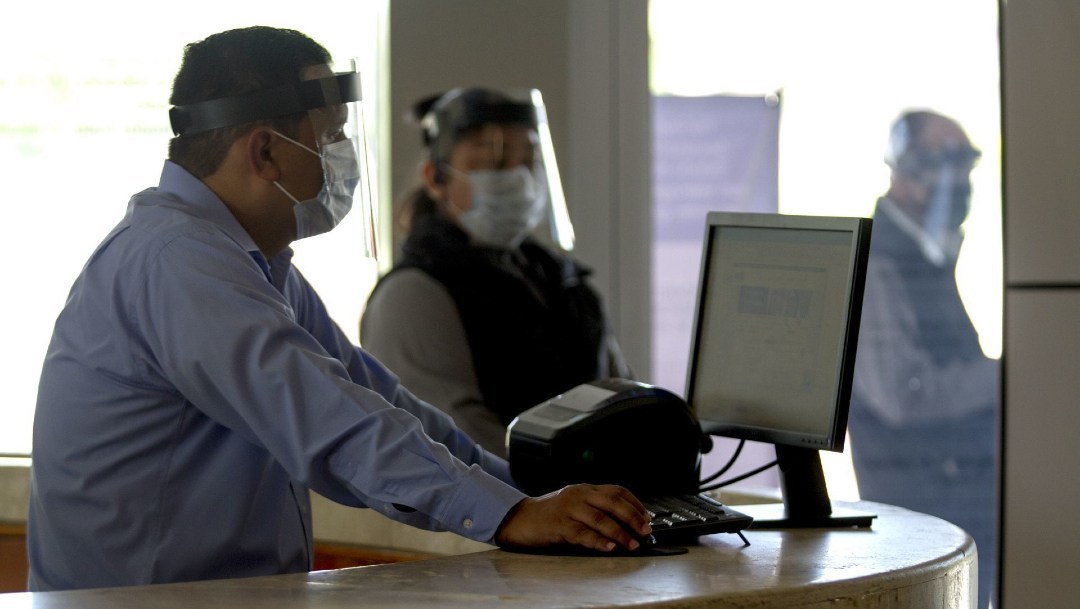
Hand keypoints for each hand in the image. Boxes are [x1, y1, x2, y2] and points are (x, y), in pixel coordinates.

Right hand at [494, 484, 651, 551]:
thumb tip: (625, 524)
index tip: (647, 518)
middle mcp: (578, 495)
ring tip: (632, 544)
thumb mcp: (575, 505)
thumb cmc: (550, 515)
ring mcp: (568, 508)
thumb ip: (595, 509)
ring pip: (600, 519)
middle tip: (645, 531)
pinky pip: (582, 533)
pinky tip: (609, 547)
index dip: (634, 504)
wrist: (519, 519)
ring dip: (620, 533)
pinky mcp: (558, 524)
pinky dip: (598, 541)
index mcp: (585, 489)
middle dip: (632, 517)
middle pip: (612, 502)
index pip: (616, 491)